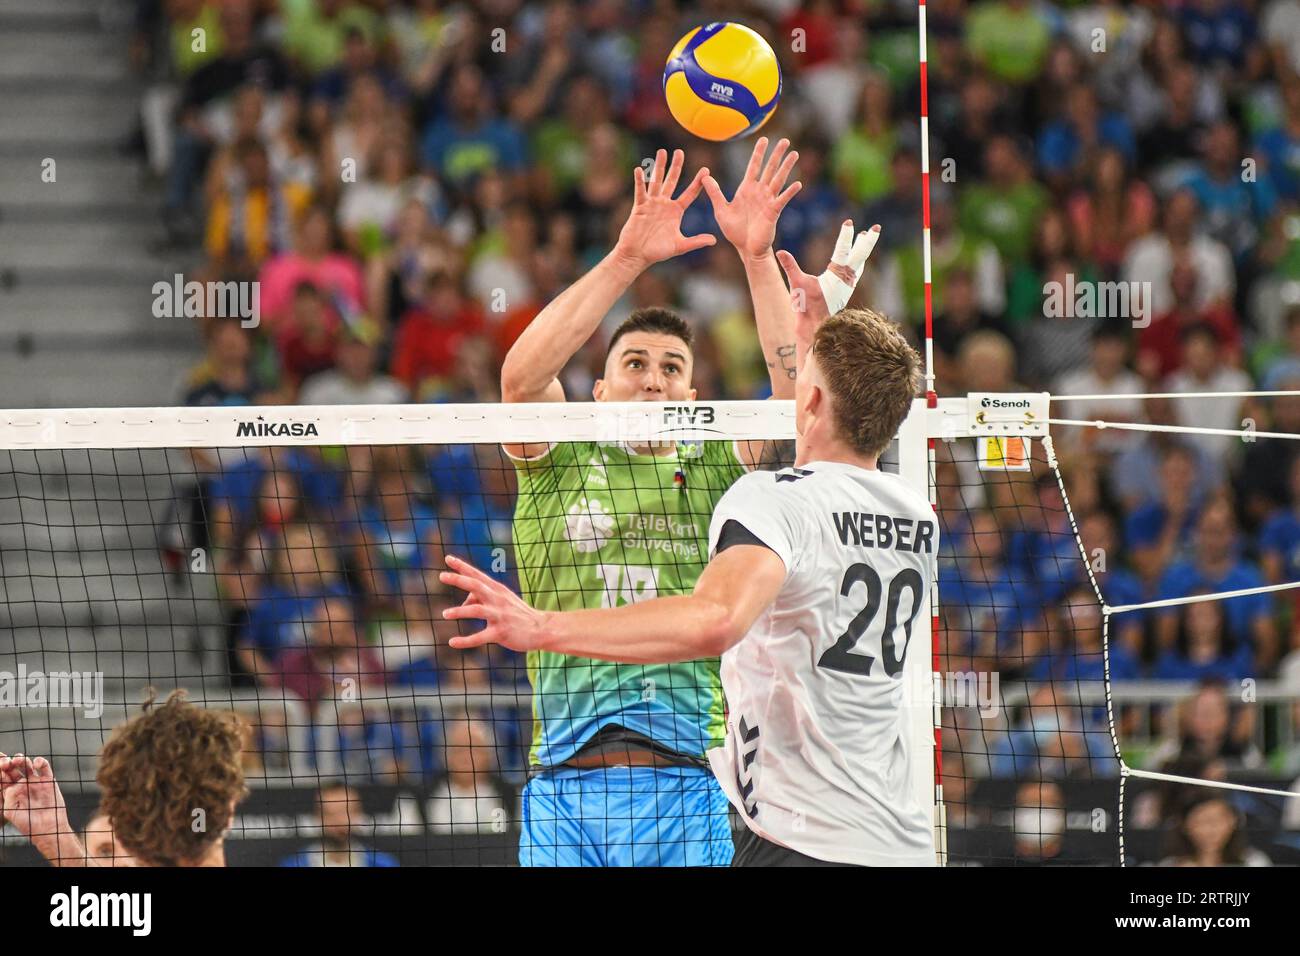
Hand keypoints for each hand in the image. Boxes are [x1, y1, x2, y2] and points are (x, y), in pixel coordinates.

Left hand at [0, 753, 70, 845]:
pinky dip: (40, 761)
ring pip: (26, 765)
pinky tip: (36, 764)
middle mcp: (22, 784)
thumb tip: (14, 784)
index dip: (0, 770)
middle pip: (13, 768)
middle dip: (8, 762)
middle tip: (6, 761)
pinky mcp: (48, 780)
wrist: (48, 828)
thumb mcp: (11, 812)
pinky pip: (44, 766)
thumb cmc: (28, 824)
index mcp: (10, 792)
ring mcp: (35, 781)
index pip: (2, 777)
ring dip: (21, 759)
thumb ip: (9, 797)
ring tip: (18, 760)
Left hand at [439, 555, 549, 652]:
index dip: (462, 567)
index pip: (477, 575)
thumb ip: (481, 599)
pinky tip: (452, 642)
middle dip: (458, 580)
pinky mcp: (501, 633)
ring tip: (444, 614)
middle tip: (441, 575)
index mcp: (497, 590)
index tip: (448, 558)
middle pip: (476, 586)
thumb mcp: (501, 601)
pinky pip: (480, 636)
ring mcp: (500, 616)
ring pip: (477, 610)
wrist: (542, 628)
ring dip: (459, 611)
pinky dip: (465, 640)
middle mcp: (498, 600)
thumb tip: (462, 605)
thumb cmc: (518, 613)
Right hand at [613, 148, 713, 269]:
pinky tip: (640, 170)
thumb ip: (696, 241)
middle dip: (676, 166)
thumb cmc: (657, 252)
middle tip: (680, 152)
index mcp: (676, 211)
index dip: (697, 182)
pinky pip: (640, 192)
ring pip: (656, 181)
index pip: (689, 193)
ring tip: (662, 152)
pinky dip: (640, 181)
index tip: (706, 170)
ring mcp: (652, 204)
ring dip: (659, 167)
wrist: (637, 255)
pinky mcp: (639, 207)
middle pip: (672, 181)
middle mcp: (664, 204)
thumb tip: (714, 240)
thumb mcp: (680, 246)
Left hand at [703, 136, 801, 261]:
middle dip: (776, 155)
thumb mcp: (721, 210)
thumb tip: (704, 176)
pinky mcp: (773, 212)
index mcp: (747, 189)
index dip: (759, 153)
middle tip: (785, 140)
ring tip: (794, 154)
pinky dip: (789, 192)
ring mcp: (768, 201)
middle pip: (769, 169)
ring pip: (778, 180)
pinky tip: (797, 184)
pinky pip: (782, 200)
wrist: (746, 249)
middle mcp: (759, 192)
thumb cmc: (735, 231)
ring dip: (786, 167)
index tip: (764, 139)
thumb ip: (714, 193)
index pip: (754, 166)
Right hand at [775, 220, 881, 326]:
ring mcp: (848, 285)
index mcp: (836, 275)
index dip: (845, 235)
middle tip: (876, 227)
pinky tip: (857, 260)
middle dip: (868, 240)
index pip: (842, 250)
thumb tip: (779, 252)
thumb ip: (790, 266)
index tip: (849, 222)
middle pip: (861, 255)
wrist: (816, 326)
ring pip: (859, 262)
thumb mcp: (797, 284)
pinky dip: (858, 262)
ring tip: (865, 236)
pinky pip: (856, 271)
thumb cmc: (807, 306)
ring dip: (863, 248)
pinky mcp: (846, 290)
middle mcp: (847, 279)